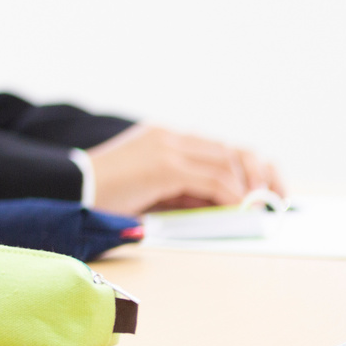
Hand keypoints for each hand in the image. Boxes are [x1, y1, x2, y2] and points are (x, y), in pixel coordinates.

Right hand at [87, 124, 282, 215]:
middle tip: (273, 199)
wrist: (72, 188)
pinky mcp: (165, 166)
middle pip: (230, 149)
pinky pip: (214, 180)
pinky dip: (232, 196)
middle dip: (259, 175)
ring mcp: (167, 148)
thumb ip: (184, 190)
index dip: (249, 166)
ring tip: (256, 208)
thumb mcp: (152, 187)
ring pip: (227, 162)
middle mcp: (169, 136)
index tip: (266, 188)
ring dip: (248, 188)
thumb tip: (223, 203)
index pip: (219, 145)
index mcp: (164, 136)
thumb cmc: (106, 192)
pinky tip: (237, 210)